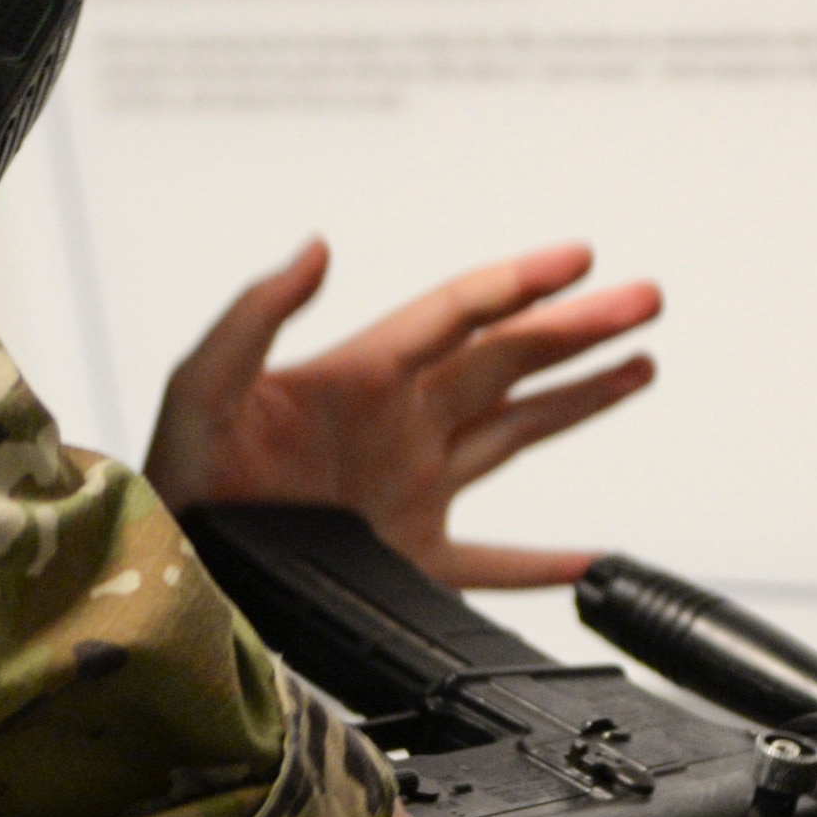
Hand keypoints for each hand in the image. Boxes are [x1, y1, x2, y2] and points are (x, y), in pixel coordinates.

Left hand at [145, 240, 661, 588]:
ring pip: (516, 433)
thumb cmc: (178, 474)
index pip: (457, 314)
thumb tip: (317, 247)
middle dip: (577, 328)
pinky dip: (546, 565)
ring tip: (641, 364)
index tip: (578, 259)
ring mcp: (413, 489)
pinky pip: (494, 563)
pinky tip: (592, 561)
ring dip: (578, 399)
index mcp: (361, 376)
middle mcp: (401, 425)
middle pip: (508, 362)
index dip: (519, 282)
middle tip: (644, 298)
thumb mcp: (202, 383)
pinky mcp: (412, 557)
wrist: (172, 568)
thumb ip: (257, 315)